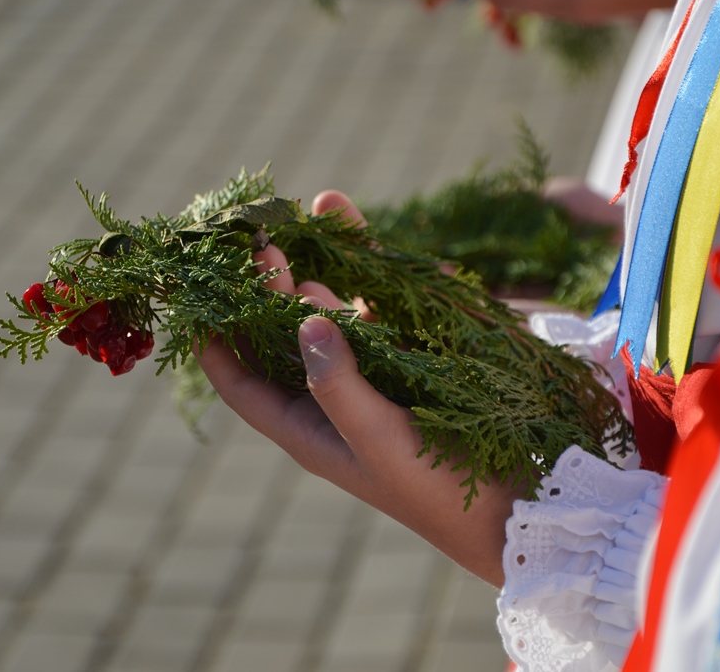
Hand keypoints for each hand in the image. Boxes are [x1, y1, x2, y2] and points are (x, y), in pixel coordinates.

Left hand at [196, 190, 523, 586]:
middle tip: (264, 242)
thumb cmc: (438, 486)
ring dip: (325, 268)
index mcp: (309, 428)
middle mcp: (334, 397)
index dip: (217, 342)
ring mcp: (377, 373)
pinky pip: (388, 305)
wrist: (522, 501)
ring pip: (339, 311)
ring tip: (313, 217)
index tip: (198, 292)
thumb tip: (303, 319)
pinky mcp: (418, 355)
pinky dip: (379, 274)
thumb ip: (338, 384)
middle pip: (285, 336)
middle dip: (269, 289)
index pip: (243, 383)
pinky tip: (371, 238)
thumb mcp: (378, 441)